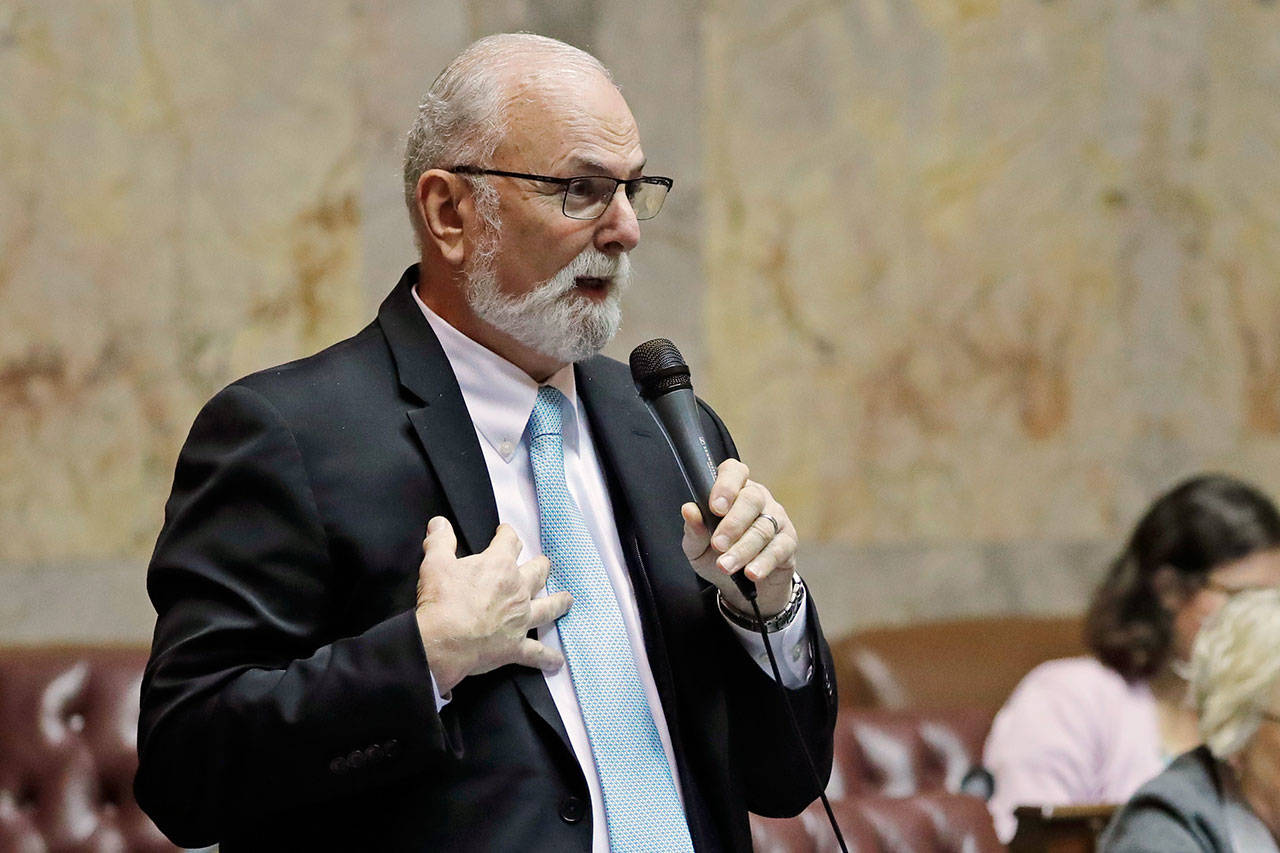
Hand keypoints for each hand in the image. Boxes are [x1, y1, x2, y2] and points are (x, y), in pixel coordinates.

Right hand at [415, 517, 571, 694]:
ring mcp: (520, 618)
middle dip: (541, 566)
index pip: (509, 542)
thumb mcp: (435, 563)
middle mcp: (516, 590)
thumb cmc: (441, 602)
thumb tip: (440, 524)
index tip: (505, 533)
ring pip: (548, 607)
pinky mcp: (516, 646)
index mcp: (498, 566)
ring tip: (567, 600)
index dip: (507, 535)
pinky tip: (557, 661)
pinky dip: (548, 658)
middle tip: (542, 564)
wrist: (444, 641)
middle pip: (537, 572)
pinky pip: (537, 653)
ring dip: (559, 603)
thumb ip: (440, 541)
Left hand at [680, 459, 796, 617]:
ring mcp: (776, 519)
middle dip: (733, 523)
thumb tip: (689, 510)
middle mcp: (758, 499)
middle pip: (752, 499)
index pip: (734, 472)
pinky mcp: (788, 542)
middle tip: (718, 544)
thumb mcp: (698, 545)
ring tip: (726, 566)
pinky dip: (763, 563)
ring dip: (742, 549)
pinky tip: (751, 572)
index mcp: (734, 490)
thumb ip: (694, 528)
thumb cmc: (717, 555)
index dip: (726, 485)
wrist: (741, 585)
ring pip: (762, 528)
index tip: (715, 507)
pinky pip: (778, 549)